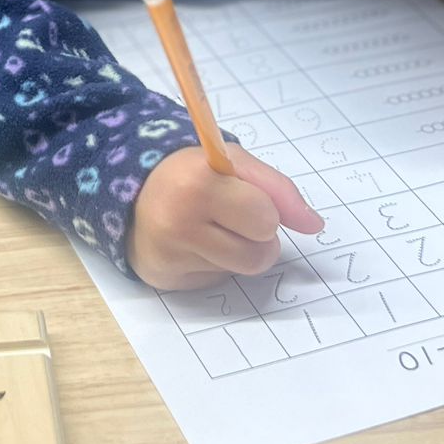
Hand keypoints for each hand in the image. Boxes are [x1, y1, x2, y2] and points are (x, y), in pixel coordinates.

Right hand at [127, 143, 323, 289]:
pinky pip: (217, 281)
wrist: (130, 191)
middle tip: (234, 217)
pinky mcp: (166, 280)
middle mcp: (179, 223)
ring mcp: (171, 256)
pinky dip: (215, 264)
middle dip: (258, 237)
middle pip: (260, 254)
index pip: (266, 218)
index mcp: (198, 184)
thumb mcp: (232, 162)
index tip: (246, 197)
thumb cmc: (191, 173)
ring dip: (239, 253)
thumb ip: (277, 189)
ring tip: (215, 230)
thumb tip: (314, 225)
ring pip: (243, 271)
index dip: (265, 209)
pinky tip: (194, 245)